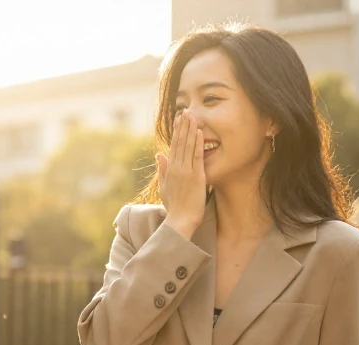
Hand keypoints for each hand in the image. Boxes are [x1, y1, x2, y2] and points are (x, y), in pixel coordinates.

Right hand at [157, 110, 206, 235]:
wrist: (179, 221)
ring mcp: (185, 172)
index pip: (173, 146)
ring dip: (189, 130)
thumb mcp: (165, 188)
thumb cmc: (174, 207)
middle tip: (185, 110)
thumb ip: (162, 171)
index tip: (178, 119)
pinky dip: (197, 144)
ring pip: (187, 146)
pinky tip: (199, 132)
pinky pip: (196, 157)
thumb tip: (159, 155)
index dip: (176, 132)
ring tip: (192, 115)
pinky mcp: (195, 177)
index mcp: (170, 170)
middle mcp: (176, 168)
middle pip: (179, 142)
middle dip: (182, 126)